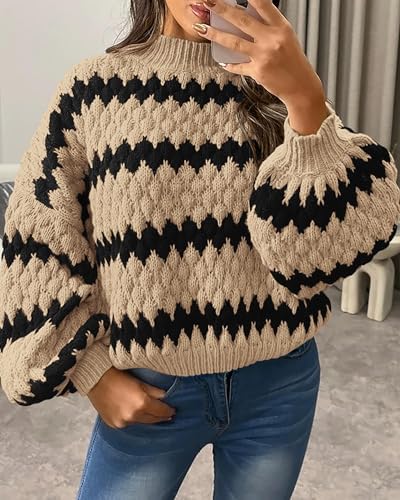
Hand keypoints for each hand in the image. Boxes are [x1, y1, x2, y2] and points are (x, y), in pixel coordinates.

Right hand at [87, 367, 175, 428]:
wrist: (95, 379)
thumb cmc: (118, 375)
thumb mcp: (139, 381)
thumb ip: (154, 391)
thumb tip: (165, 396)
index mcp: (142, 403)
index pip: (161, 411)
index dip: (168, 411)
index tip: (173, 410)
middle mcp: (133, 416)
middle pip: (152, 420)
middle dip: (160, 417)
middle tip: (168, 415)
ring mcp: (122, 422)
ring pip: (140, 423)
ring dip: (147, 418)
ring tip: (153, 414)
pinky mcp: (114, 425)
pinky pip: (128, 424)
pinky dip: (133, 419)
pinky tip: (136, 414)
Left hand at [194, 0, 325, 108]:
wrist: (301, 87)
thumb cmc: (293, 61)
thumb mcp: (286, 37)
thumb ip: (268, 26)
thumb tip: (247, 15)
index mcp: (281, 27)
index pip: (262, 3)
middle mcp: (272, 39)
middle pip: (241, 20)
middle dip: (221, 9)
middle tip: (207, 0)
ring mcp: (264, 56)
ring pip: (233, 42)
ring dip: (214, 34)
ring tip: (200, 28)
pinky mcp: (258, 72)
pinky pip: (238, 66)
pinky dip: (229, 64)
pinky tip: (222, 62)